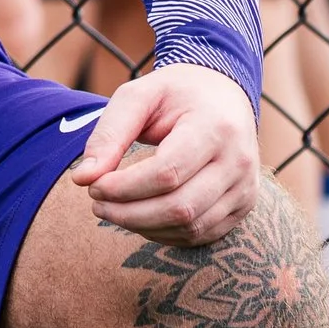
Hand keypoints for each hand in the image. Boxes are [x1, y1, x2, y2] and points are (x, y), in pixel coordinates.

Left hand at [65, 63, 258, 245]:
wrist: (224, 94)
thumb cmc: (175, 93)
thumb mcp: (138, 96)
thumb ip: (109, 133)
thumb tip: (82, 178)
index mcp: (215, 128)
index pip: (167, 173)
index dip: (125, 188)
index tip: (93, 186)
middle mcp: (238, 162)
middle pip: (180, 207)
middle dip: (129, 214)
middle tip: (97, 204)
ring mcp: (246, 187)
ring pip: (191, 227)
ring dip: (143, 226)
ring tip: (113, 210)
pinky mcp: (243, 206)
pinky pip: (202, 234)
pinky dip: (165, 233)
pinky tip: (141, 217)